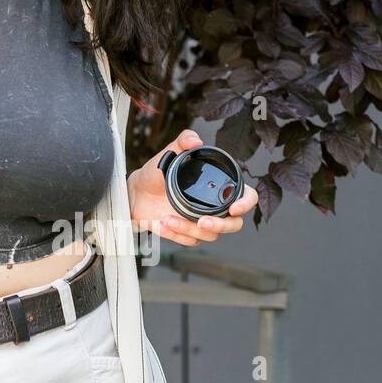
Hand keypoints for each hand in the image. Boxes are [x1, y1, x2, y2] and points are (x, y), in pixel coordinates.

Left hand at [127, 128, 258, 245]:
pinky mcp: (187, 233)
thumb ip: (182, 141)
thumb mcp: (168, 154)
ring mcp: (201, 221)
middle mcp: (213, 205)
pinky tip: (163, 224)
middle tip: (202, 222)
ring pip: (211, 235)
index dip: (246, 203)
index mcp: (217, 186)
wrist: (134, 192)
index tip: (234, 208)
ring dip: (189, 230)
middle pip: (234, 224)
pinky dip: (177, 235)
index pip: (246, 196)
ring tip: (167, 219)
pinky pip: (191, 241)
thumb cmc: (156, 172)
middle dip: (221, 226)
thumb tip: (195, 141)